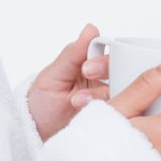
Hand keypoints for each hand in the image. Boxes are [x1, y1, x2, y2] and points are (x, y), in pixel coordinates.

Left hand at [26, 23, 113, 141]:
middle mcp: (106, 83)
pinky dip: (108, 115)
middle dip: (105, 85)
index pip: (110, 57)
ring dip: (101, 101)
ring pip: (122, 97)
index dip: (102, 63)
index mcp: (93, 66)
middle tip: (82, 92)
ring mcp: (110, 101)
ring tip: (77, 106)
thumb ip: (73, 53)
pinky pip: (120, 114)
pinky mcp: (111, 118)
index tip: (87, 69)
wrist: (38, 131)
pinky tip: (91, 116)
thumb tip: (91, 28)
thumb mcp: (53, 75)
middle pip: (123, 76)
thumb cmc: (43, 101)